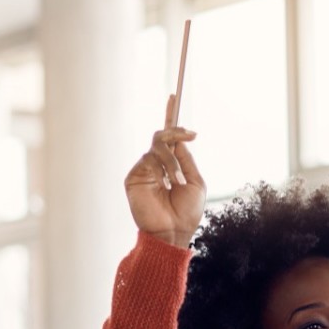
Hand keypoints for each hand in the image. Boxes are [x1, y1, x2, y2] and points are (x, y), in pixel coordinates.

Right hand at [124, 97, 204, 248]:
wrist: (173, 232)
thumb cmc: (186, 212)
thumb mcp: (195, 181)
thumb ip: (185, 159)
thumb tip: (179, 140)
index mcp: (172, 164)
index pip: (169, 136)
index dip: (170, 116)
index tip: (174, 96)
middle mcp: (157, 164)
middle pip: (162, 135)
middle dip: (176, 132)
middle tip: (191, 135)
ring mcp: (144, 170)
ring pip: (157, 147)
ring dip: (172, 162)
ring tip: (177, 182)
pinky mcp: (134, 177)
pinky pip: (147, 161)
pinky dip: (160, 171)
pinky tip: (165, 186)